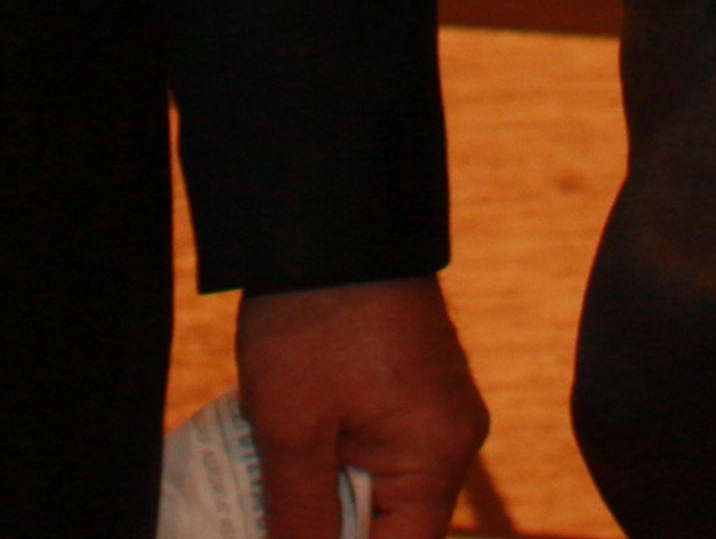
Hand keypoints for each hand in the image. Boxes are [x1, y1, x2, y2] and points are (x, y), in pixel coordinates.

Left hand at [236, 277, 483, 538]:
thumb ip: (298, 517)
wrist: (330, 209)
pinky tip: (283, 453)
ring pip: (380, 487)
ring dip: (323, 498)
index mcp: (438, 456)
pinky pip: (379, 447)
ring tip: (264, 489)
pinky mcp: (414, 385)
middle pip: (393, 526)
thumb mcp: (290, 428)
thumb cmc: (313, 315)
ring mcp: (436, 409)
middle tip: (263, 518)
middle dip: (327, 530)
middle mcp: (453, 438)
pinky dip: (332, 460)